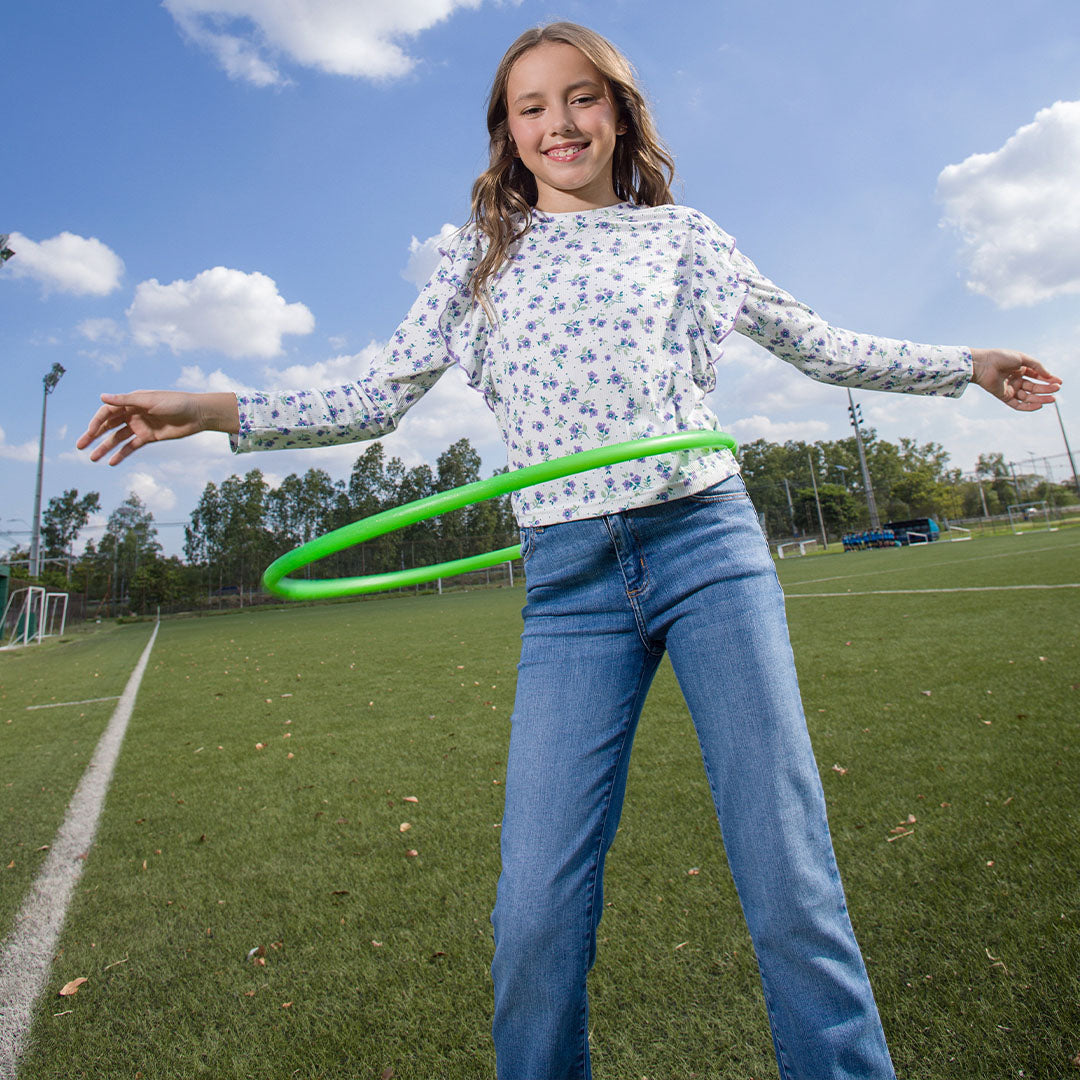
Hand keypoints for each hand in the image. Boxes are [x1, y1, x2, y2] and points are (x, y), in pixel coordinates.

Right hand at [77, 390, 239, 464]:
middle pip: (109, 425)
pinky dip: (122, 454)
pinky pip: (132, 447)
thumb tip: (102, 397)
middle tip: (80, 446)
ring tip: (92, 458)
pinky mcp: (149, 437)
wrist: (197, 414)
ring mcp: (140, 426)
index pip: (107, 412)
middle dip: (94, 435)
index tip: (89, 433)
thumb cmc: (175, 402)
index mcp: (131, 401)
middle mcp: (133, 413)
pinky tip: (111, 462)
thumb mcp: (150, 400)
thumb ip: (125, 400)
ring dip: (105, 447)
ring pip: (118, 438)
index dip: (96, 422)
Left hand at [970, 349, 1060, 410]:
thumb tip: (1048, 375)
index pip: (1037, 376)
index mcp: (1020, 369)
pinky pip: (1018, 404)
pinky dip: (1028, 406)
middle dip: (1046, 389)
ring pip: (1028, 396)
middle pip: (1034, 387)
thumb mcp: (1023, 358)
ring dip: (1040, 398)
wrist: (983, 364)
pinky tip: (1039, 405)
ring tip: (1052, 399)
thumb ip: (1037, 366)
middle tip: (1057, 390)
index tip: (1059, 382)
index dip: (1048, 379)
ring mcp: (1010, 388)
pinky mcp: (1004, 396)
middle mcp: (1016, 379)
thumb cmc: (1001, 358)